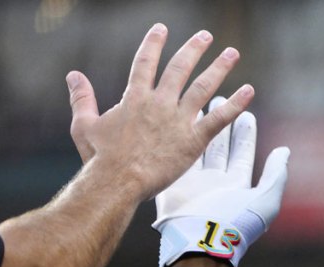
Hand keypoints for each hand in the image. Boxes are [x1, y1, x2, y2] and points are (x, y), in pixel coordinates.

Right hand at [67, 23, 253, 201]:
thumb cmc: (100, 157)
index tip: (162, 28)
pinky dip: (237, 104)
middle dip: (194, 49)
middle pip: (180, 68)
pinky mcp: (193, 139)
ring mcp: (178, 119)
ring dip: (220, 68)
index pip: (145, 62)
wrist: (118, 180)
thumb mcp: (84, 124)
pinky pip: (220, 118)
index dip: (153, 44)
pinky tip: (250, 90)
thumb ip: (81, 98)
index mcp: (134, 98)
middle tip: (206, 35)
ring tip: (232, 53)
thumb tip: (73, 75)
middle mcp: (159, 103)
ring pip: (204, 87)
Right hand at [153, 97, 289, 266]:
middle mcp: (216, 183)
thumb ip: (276, 174)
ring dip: (197, 128)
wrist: (202, 244)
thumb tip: (284, 151)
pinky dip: (176, 142)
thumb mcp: (265, 200)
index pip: (243, 154)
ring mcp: (193, 184)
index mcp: (238, 186)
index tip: (246, 113)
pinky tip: (175, 123)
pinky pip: (175, 160)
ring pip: (196, 149)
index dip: (245, 134)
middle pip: (218, 147)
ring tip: (198, 105)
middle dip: (220, 124)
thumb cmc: (238, 225)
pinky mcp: (172, 187)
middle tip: (217, 98)